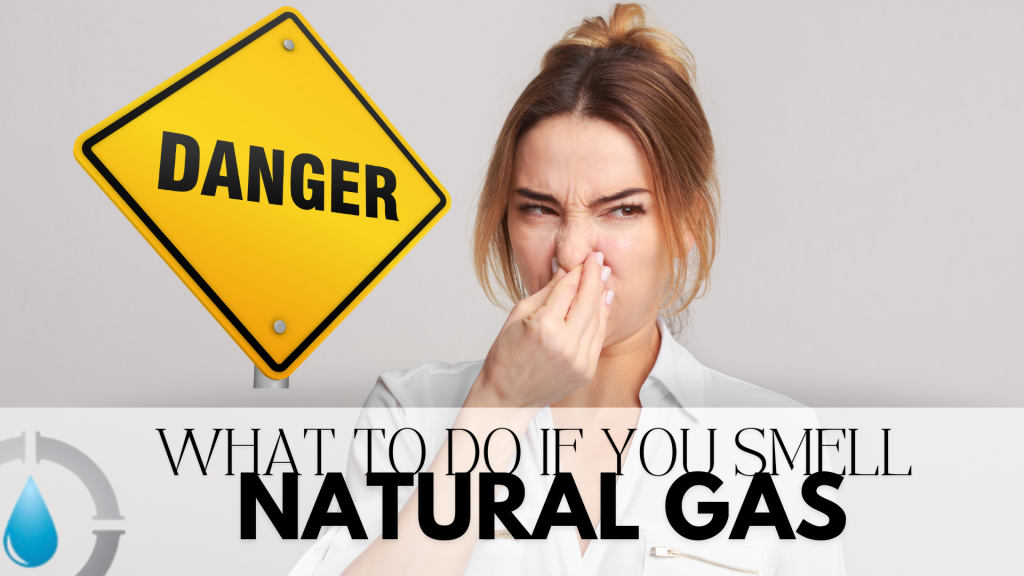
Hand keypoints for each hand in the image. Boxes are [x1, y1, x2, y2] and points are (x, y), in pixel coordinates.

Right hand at [469, 251, 613, 407]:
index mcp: (543, 326)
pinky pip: (598, 338)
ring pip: (597, 318)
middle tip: (598, 259)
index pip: (568, 288)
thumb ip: (546, 292)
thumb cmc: (505, 356)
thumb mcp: (519, 315)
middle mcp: (565, 343)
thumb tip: (564, 269)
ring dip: (601, 295)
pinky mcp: (586, 371)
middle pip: (587, 300)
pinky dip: (601, 318)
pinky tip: (603, 302)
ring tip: (604, 277)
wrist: (507, 397)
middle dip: (594, 276)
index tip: (585, 257)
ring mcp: (578, 360)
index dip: (578, 270)